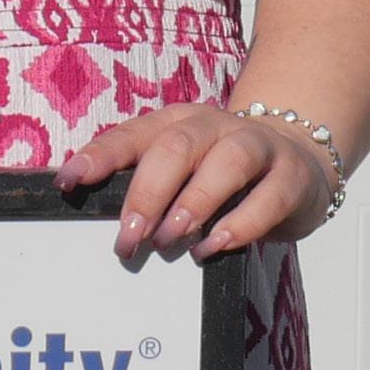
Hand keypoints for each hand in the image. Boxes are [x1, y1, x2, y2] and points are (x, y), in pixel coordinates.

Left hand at [59, 103, 336, 259]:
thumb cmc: (224, 176)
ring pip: (226, 162)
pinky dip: (239, 224)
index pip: (132, 134)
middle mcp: (215, 127)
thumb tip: (112, 230)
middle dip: (148, 193)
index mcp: (178, 123)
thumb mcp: (184, 174)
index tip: (69, 182)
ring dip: (193, 202)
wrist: (300, 162)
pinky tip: (214, 247)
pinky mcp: (292, 176)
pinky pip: (268, 197)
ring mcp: (258, 146)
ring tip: (170, 240)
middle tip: (128, 237)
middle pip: (176, 146)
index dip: (98, 156)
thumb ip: (150, 191)